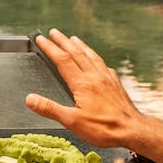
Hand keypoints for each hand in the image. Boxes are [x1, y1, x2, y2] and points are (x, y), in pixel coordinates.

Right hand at [25, 29, 148, 150]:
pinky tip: (97, 61)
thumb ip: (50, 109)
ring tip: (74, 38)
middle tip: (54, 31)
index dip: (50, 47)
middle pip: (76, 53)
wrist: (132, 130)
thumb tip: (30, 99)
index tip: (41, 39)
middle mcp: (95, 76)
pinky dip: (96, 58)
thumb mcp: (72, 122)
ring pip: (91, 56)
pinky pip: (103, 65)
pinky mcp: (116, 84)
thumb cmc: (104, 128)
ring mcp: (107, 78)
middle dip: (63, 40)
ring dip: (80, 45)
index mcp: (82, 83)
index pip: (62, 60)